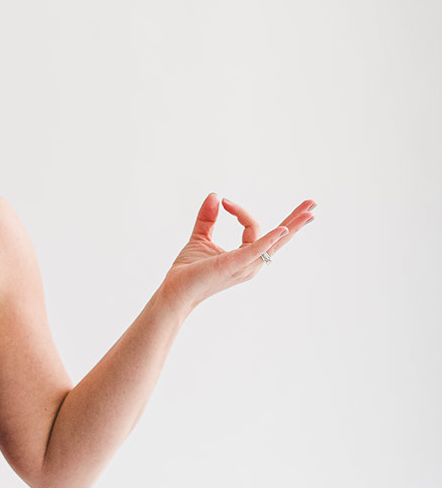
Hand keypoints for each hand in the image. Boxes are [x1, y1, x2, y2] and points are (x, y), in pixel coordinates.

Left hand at [162, 193, 315, 312]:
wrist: (175, 291)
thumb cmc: (188, 270)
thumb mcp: (200, 237)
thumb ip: (208, 217)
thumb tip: (215, 195)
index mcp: (245, 256)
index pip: (254, 227)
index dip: (240, 211)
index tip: (224, 201)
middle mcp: (251, 263)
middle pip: (280, 238)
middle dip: (296, 220)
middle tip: (312, 203)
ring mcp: (245, 265)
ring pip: (274, 242)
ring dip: (292, 225)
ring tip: (309, 212)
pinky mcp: (233, 265)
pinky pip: (255, 250)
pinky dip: (269, 239)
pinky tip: (283, 229)